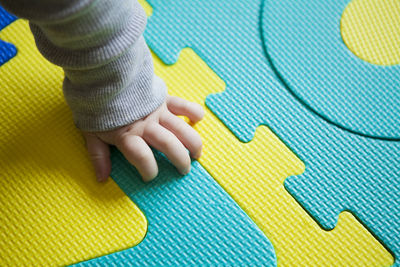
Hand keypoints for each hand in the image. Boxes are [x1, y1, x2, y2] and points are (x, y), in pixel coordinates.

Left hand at [83, 95, 203, 181]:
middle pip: (169, 145)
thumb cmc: (96, 107)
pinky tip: (198, 119)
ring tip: (197, 154)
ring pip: (180, 129)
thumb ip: (99, 156)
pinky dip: (192, 111)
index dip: (148, 170)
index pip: (142, 157)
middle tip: (184, 170)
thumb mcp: (92, 134)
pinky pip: (182, 105)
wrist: (102, 75)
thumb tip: (102, 179)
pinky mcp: (163, 98)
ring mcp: (157, 111)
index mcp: (127, 135)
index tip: (150, 177)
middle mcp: (146, 125)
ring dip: (192, 143)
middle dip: (180, 160)